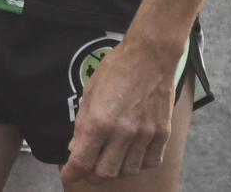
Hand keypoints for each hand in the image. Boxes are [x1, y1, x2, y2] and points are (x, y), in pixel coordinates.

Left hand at [60, 36, 179, 183]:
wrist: (149, 57)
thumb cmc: (116, 69)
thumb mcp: (89, 93)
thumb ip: (82, 124)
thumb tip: (75, 147)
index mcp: (99, 122)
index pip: (82, 162)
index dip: (72, 173)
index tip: (68, 174)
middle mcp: (122, 133)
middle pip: (105, 173)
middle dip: (91, 175)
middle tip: (87, 168)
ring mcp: (145, 135)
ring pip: (127, 171)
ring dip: (115, 171)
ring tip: (109, 161)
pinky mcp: (162, 133)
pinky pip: (150, 162)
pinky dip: (138, 165)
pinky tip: (131, 157)